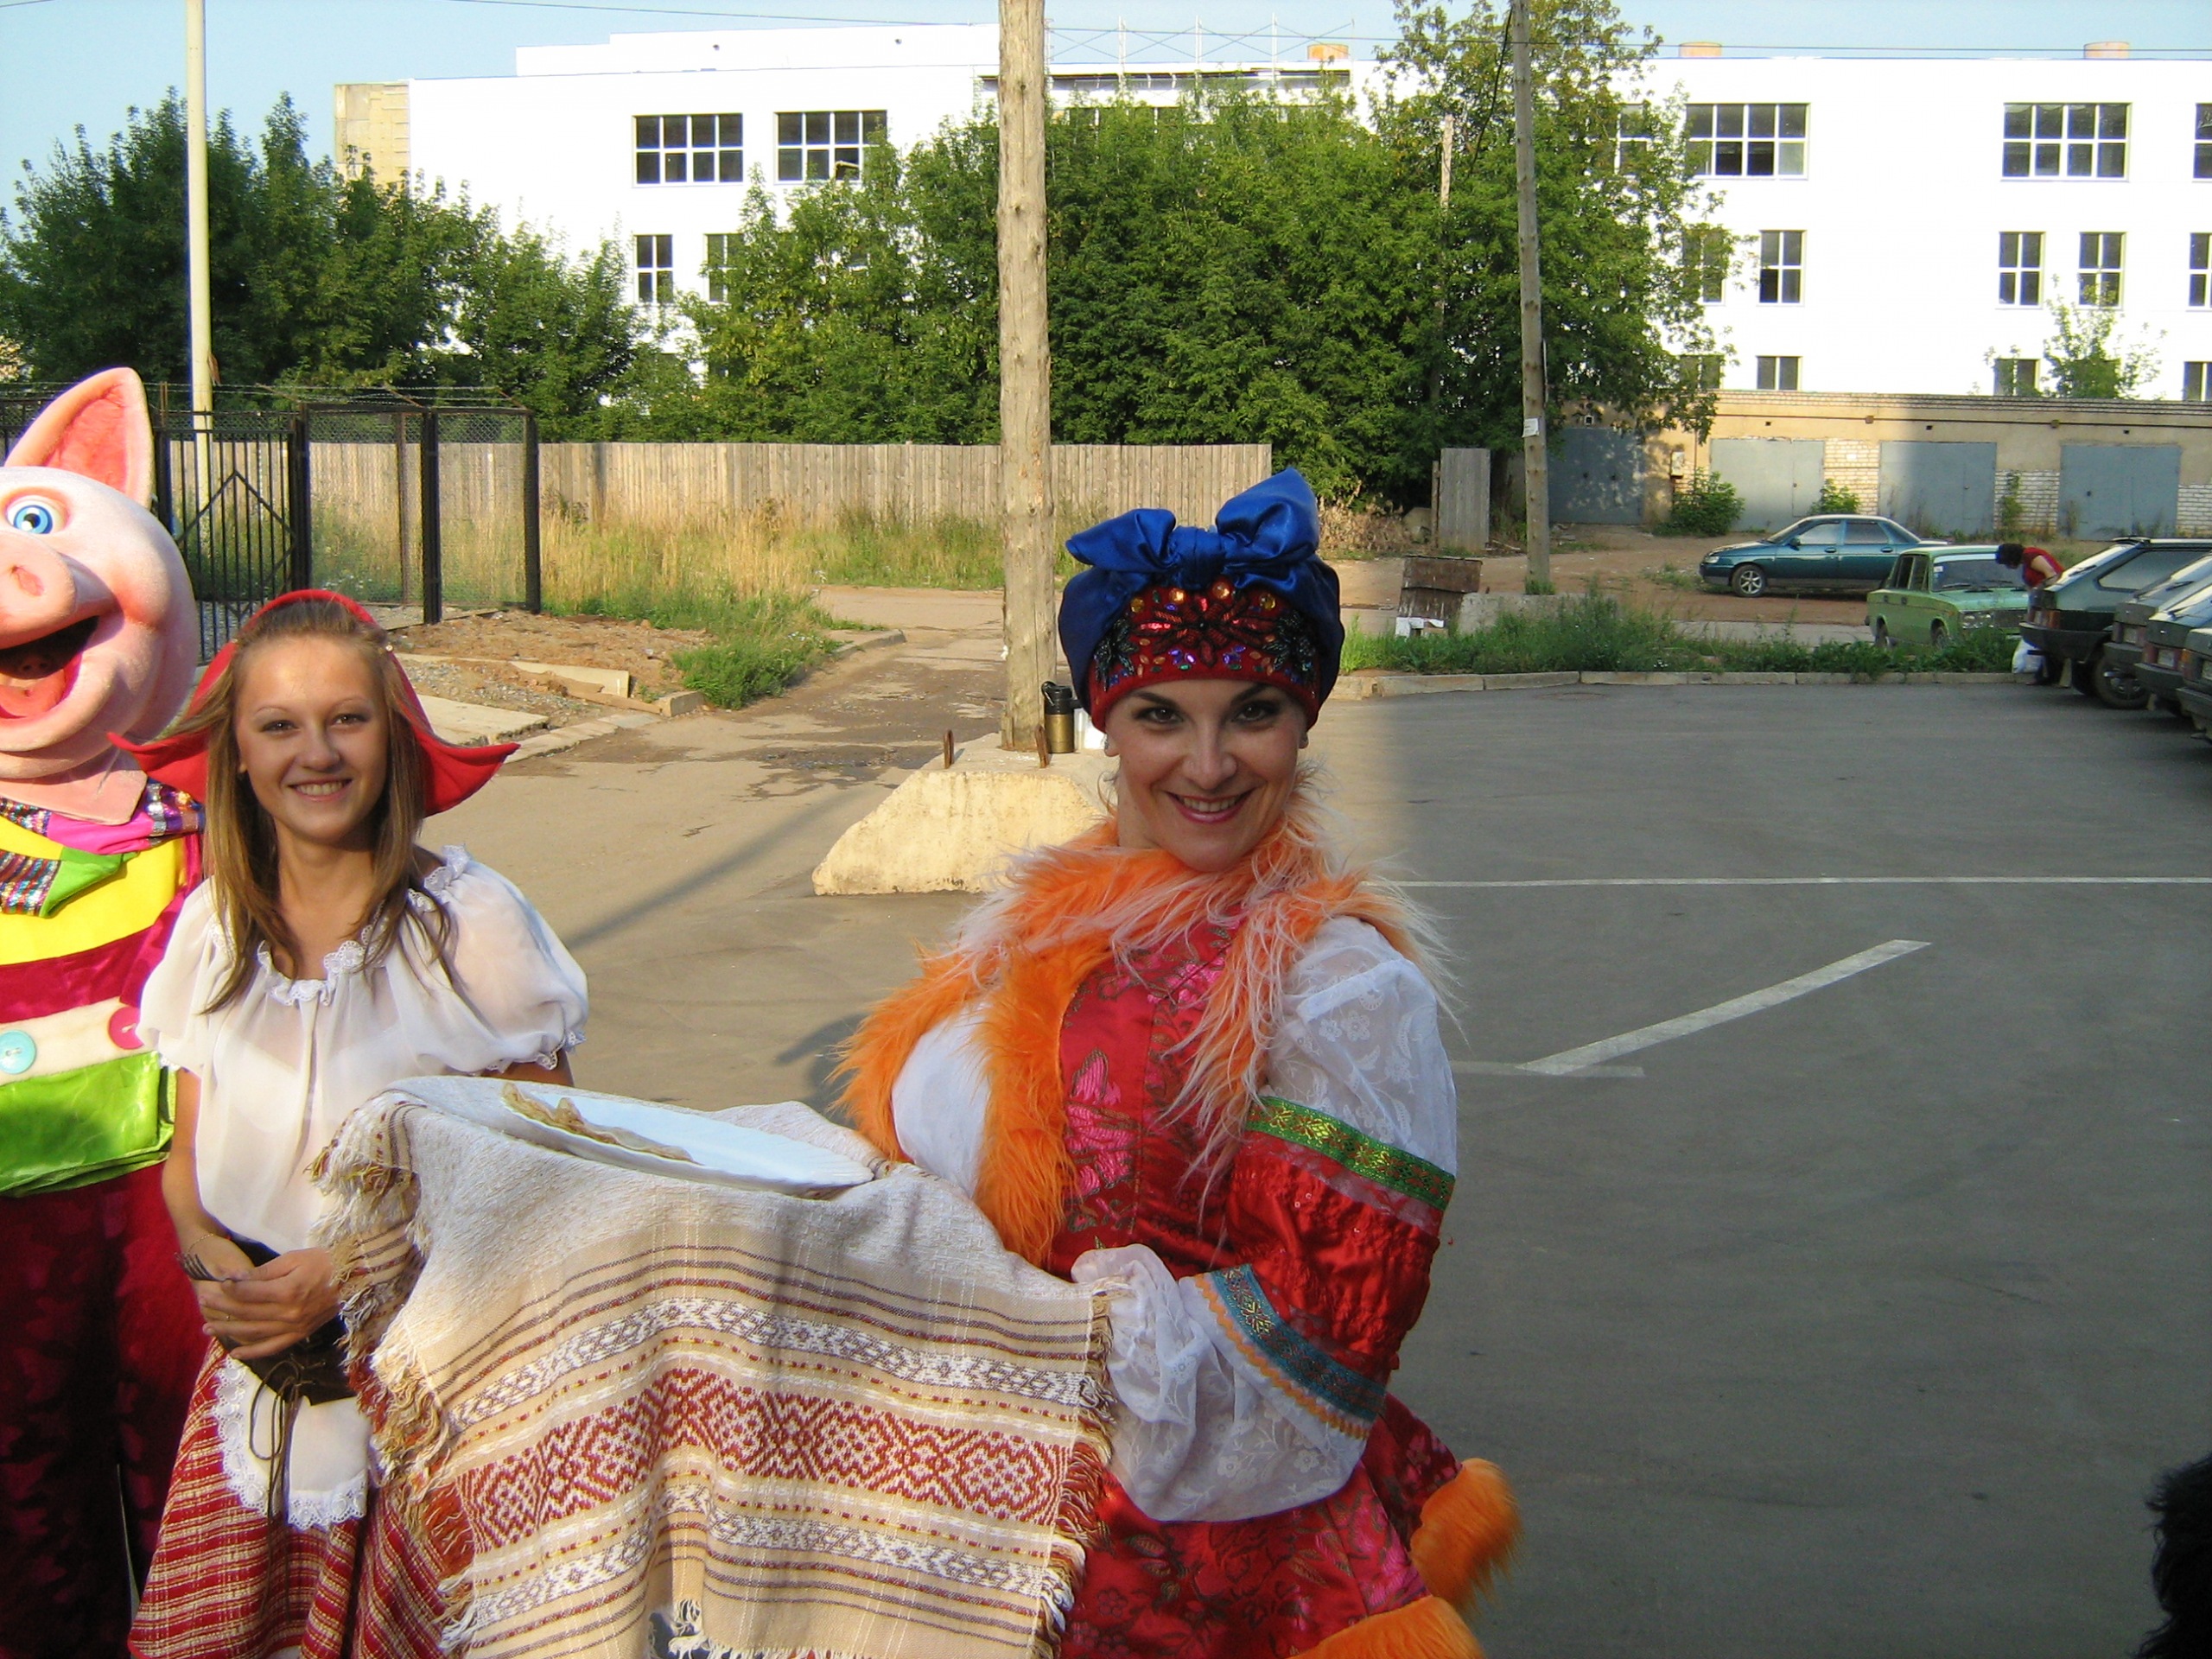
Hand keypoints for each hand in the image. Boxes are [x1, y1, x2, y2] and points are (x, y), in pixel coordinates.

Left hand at [197, 1247, 338, 1361]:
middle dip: (222, 1308)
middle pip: (247, 1313)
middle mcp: (288, 1314)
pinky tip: (235, 1352)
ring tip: (208, 1329)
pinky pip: (273, 1347)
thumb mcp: (294, 1259)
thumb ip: (263, 1272)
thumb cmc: (325, 1262)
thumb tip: (234, 1279)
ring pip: (254, 1332)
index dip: (229, 1288)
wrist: (356, 1276)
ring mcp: (294, 1327)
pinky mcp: (300, 1334)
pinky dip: (253, 1352)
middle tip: (202, 1305)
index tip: (216, 1284)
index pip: (248, 1293)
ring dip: (229, 1331)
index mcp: (287, 1291)